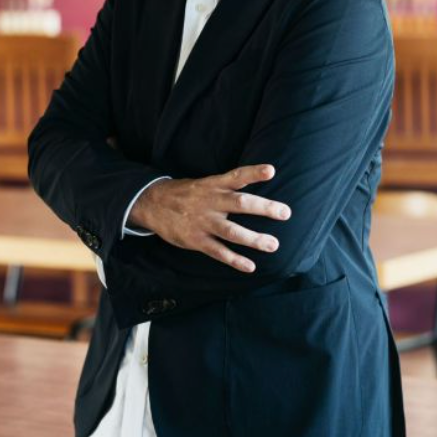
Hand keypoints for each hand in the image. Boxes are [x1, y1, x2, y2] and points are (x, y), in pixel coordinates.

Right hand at [128, 164, 289, 272]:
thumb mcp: (204, 183)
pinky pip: (218, 251)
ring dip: (253, 239)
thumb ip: (226, 187)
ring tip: (273, 244)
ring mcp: (203, 222)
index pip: (236, 176)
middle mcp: (210, 202)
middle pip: (239, 203)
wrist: (151, 204)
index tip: (271, 170)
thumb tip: (255, 186)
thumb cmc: (185, 194)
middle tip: (285, 212)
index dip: (253, 172)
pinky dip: (234, 260)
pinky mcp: (195, 240)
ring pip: (231, 231)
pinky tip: (250, 266)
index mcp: (212, 185)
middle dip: (263, 208)